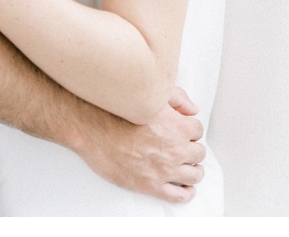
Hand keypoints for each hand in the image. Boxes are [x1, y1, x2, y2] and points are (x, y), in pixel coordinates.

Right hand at [71, 87, 205, 204]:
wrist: (90, 126)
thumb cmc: (115, 108)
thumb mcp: (149, 95)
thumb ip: (177, 98)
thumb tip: (192, 109)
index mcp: (178, 127)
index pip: (198, 130)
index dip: (190, 129)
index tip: (184, 132)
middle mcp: (176, 149)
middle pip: (198, 153)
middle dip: (192, 149)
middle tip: (184, 148)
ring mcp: (164, 169)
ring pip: (194, 174)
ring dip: (193, 169)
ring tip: (188, 167)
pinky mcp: (151, 185)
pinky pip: (179, 195)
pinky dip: (187, 192)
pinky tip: (186, 187)